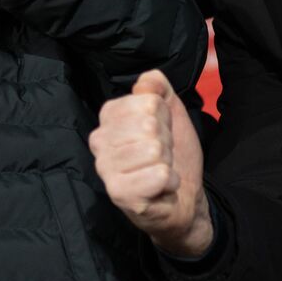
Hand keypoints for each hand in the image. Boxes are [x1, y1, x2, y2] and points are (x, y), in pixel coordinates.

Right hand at [88, 70, 213, 258]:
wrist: (182, 198)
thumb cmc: (171, 155)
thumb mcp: (170, 113)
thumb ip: (158, 88)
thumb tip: (146, 82)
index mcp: (109, 117)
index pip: (147, 101)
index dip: (164, 118)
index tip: (160, 135)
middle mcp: (99, 140)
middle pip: (149, 126)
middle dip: (166, 143)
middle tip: (160, 157)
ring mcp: (105, 168)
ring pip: (154, 150)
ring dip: (167, 163)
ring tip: (159, 171)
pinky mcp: (118, 192)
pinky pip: (158, 175)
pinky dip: (169, 182)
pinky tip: (160, 188)